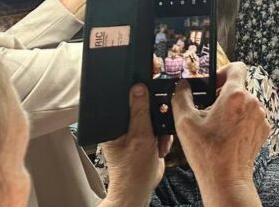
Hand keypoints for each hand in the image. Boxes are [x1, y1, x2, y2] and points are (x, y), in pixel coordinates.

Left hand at [100, 84, 167, 206]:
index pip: (126, 103)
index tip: (153, 95)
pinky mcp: (146, 140)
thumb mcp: (139, 137)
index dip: (140, 97)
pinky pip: (159, 129)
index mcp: (114, 126)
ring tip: (160, 142)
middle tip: (159, 126)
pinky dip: (164, 137)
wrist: (140, 190)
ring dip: (162, 130)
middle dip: (156, 117)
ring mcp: (135, 134)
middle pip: (143, 109)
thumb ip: (140, 112)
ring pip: (154, 119)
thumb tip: (138, 89)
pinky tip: (162, 147)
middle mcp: (124, 129)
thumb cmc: (133, 170)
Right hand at [172, 63, 269, 195]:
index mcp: (236, 95)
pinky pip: (251, 116)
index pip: (237, 67)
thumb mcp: (185, 122)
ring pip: (244, 103)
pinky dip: (240, 121)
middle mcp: (253, 102)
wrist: (227, 179)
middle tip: (208, 110)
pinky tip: (227, 135)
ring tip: (216, 126)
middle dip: (222, 95)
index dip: (222, 71)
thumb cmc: (207, 153)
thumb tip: (182, 85)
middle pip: (238, 87)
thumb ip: (181, 97)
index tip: (212, 84)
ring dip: (231, 109)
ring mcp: (261, 116)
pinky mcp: (263, 129)